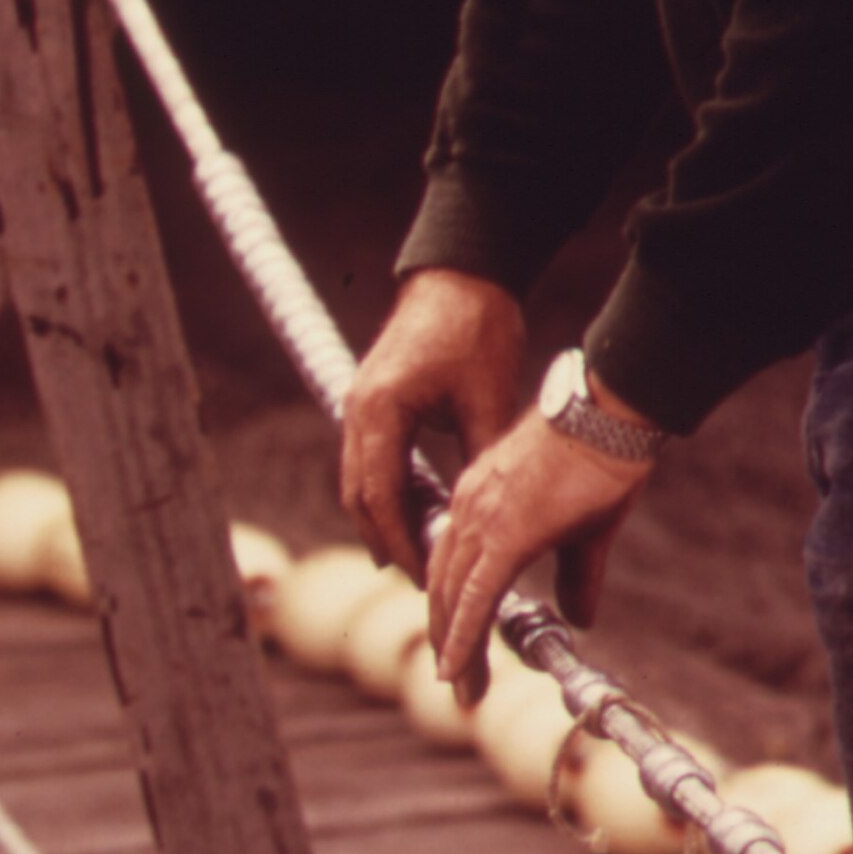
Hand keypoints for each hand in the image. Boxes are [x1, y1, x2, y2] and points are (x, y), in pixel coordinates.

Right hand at [340, 268, 524, 584]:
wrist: (465, 273)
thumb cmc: (478, 329)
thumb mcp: (488, 400)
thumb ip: (483, 458)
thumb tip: (493, 518)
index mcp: (381, 409)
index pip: (380, 496)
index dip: (399, 541)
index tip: (423, 577)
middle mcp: (359, 409)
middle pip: (359, 494)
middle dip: (386, 539)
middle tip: (418, 580)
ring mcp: (362, 402)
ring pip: (361, 478)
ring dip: (386, 517)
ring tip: (419, 555)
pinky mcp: (374, 398)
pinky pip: (372, 457)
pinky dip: (391, 489)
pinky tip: (421, 509)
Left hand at [426, 382, 650, 705]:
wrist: (606, 416)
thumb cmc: (602, 460)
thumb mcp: (586, 530)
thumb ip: (576, 576)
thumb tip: (579, 620)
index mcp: (479, 500)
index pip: (453, 565)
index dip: (452, 608)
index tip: (456, 646)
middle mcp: (468, 509)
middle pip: (444, 586)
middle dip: (448, 635)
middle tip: (456, 679)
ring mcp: (481, 519)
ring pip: (454, 597)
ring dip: (454, 646)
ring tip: (460, 688)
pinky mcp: (504, 535)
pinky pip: (475, 597)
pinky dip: (462, 637)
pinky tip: (455, 669)